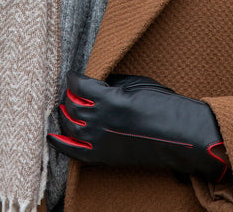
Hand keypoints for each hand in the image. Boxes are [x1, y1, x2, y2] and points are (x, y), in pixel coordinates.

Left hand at [48, 72, 229, 182]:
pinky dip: (60, 143)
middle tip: (70, 90)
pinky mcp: (105, 156)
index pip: (79, 85)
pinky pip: (75, 152)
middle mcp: (101, 121)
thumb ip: (112, 82)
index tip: (74, 75)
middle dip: (68, 95)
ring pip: (69, 125)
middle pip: (71, 105)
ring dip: (64, 114)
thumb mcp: (137, 83)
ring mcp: (101, 141)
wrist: (180, 135)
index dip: (74, 78)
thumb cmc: (163, 105)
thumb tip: (96, 79)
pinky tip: (52, 135)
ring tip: (65, 106)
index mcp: (109, 100)